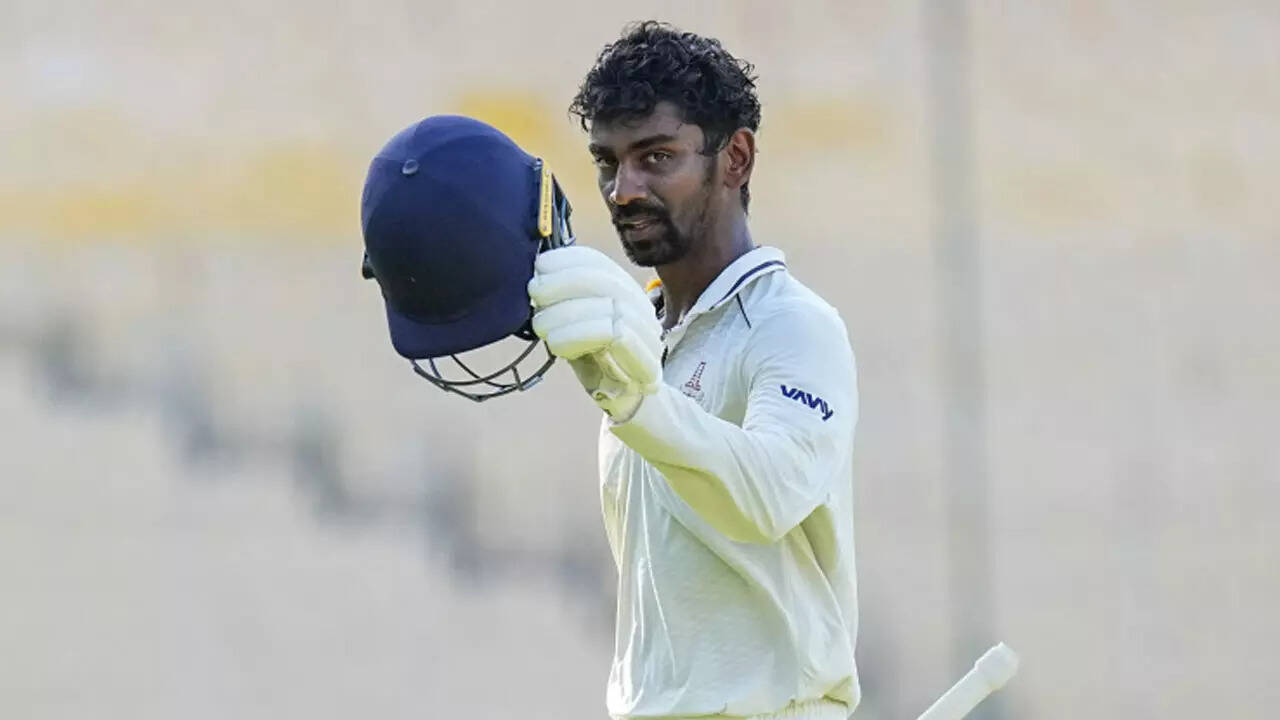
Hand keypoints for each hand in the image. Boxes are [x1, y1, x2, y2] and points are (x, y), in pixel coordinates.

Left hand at [527, 246, 662, 419]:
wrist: (622, 402)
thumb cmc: (594, 361)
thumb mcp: (574, 323)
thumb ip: (563, 301)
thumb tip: (536, 277)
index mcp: (625, 293)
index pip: (601, 265)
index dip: (569, 260)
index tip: (540, 266)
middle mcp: (642, 310)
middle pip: (607, 282)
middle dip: (565, 282)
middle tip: (535, 293)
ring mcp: (648, 336)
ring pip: (611, 309)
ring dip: (566, 313)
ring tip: (540, 326)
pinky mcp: (646, 363)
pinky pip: (614, 336)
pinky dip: (578, 335)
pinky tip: (556, 343)